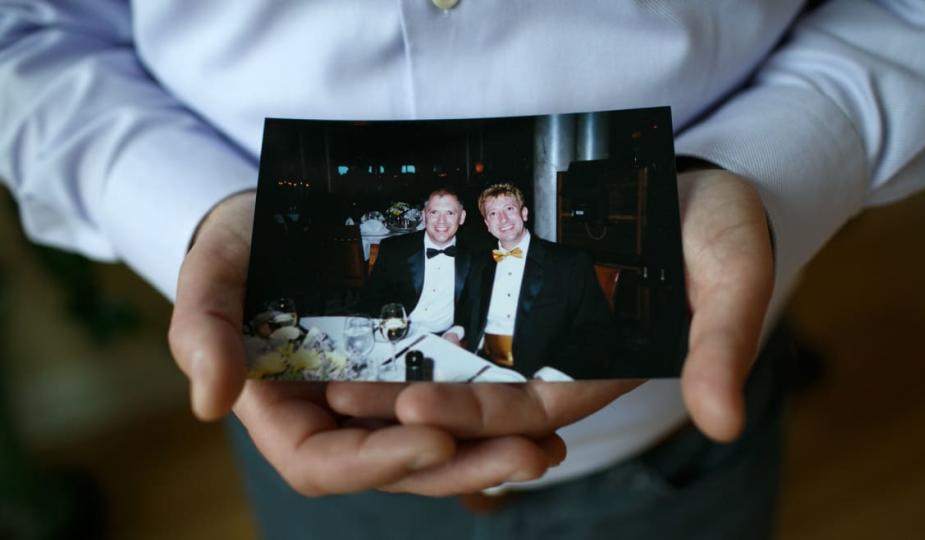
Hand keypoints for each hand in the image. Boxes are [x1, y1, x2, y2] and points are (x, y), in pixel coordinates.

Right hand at [167, 192, 563, 495]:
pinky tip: (547, 415)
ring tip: (547, 447)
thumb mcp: (212, 274)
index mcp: (286, 415)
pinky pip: (458, 406)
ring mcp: (383, 398)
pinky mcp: (420, 370)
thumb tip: (210, 405)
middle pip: (398, 466)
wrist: (283, 212)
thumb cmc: (241, 244)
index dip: (378, 463)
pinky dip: (498, 418)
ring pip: (437, 445)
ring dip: (492, 453)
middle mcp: (340, 418)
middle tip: (526, 455)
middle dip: (460, 467)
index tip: (433, 439)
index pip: (325, 465)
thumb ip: (202, 331)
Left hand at [333, 169, 771, 444]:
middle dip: (410, 401)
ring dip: (393, 369)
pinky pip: (452, 306)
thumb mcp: (732, 275)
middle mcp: (553, 357)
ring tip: (326, 371)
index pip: (528, 411)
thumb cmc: (718, 229)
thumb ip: (723, 343)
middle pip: (474, 394)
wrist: (696, 180)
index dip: (476, 415)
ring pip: (452, 358)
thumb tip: (725, 421)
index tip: (416, 408)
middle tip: (341, 397)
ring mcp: (525, 321)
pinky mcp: (504, 280)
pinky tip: (358, 314)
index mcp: (598, 372)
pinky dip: (410, 316)